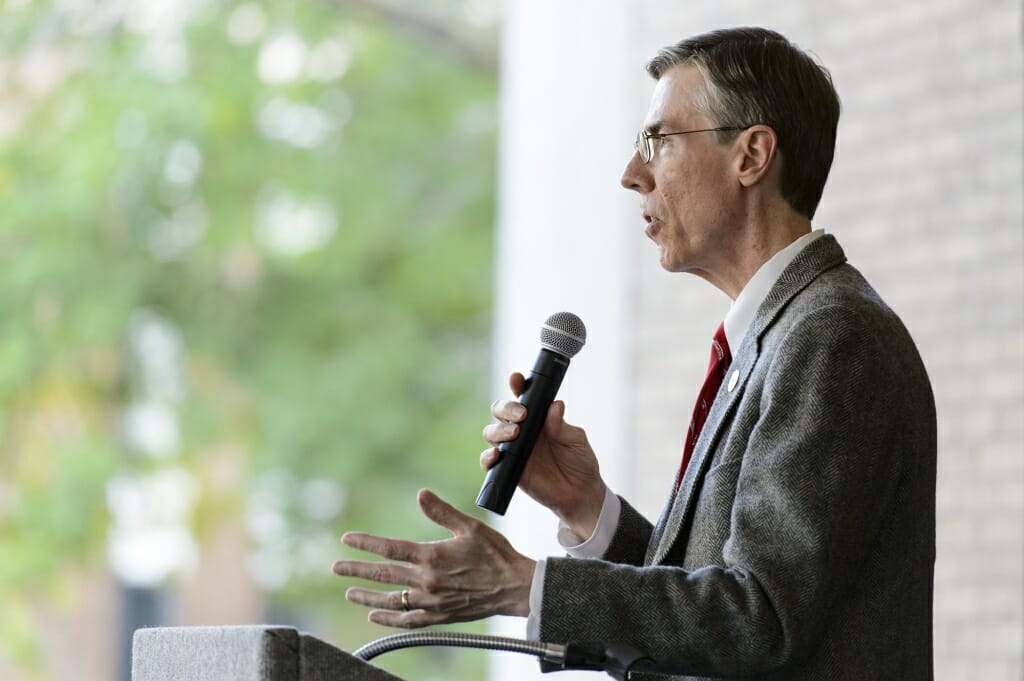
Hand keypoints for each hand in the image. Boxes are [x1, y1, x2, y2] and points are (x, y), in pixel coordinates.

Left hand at [331, 489, 535, 627]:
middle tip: (336, 567)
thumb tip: (420, 494)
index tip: (346, 539)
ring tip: (349, 592)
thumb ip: (442, 512)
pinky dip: (389, 618)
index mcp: (432, 557)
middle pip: (384, 575)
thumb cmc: (495, 554)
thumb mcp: (470, 527)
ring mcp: (431, 602)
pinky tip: (375, 616)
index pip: (390, 548)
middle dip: (357, 570)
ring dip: (367, 596)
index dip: (366, 543)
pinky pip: (407, 620)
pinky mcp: (439, 616)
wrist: (515, 587)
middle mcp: (427, 582)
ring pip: (390, 600)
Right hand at [481, 372, 605, 537]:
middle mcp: (522, 430)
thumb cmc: (580, 462)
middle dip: (506, 408)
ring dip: (498, 430)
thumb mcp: (576, 441)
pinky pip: (489, 461)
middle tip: (522, 416)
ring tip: (514, 434)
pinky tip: (497, 455)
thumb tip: (555, 405)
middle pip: (501, 411)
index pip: (523, 396)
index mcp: (538, 417)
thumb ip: (562, 425)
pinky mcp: (508, 470)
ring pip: (492, 432)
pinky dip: (488, 457)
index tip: (516, 379)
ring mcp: (513, 449)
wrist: (580, 493)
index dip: (517, 385)